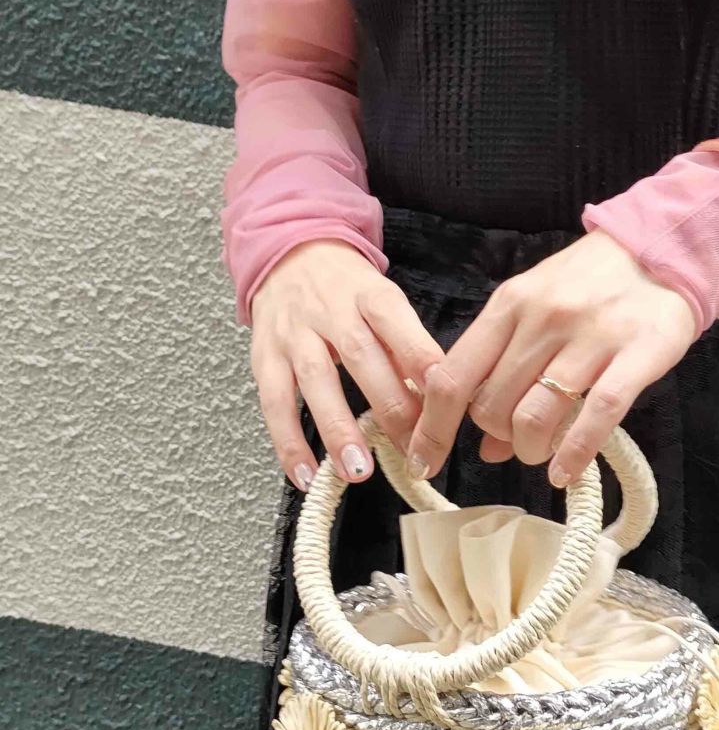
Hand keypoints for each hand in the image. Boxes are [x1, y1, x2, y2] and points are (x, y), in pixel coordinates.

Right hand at [248, 239, 444, 489]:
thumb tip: (441, 404)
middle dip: (389, 407)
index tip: (444, 396)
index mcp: (371, 295)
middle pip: (361, 356)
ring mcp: (293, 333)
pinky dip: (288, 443)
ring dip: (338, 429)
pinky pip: (274, 403)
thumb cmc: (350, 294)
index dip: (420, 357)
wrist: (289, 253)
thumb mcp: (386, 305)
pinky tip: (307, 476)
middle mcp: (330, 310)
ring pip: (315, 380)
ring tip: (359, 471)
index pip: (397, 323)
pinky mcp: (264, 357)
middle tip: (412, 451)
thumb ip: (408, 350)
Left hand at [404, 229, 696, 487]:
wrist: (664, 248)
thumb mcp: (536, 313)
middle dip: (498, 437)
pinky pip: (597, 417)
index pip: (453, 376)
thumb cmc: (593, 285)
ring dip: (530, 450)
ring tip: (541, 453)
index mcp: (510, 304)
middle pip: (493, 406)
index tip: (425, 461)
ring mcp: (591, 337)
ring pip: (536, 416)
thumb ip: (504, 370)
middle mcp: (543, 318)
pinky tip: (564, 474)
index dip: (433, 427)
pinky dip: (573, 455)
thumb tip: (486, 448)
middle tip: (517, 441)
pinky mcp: (638, 354)